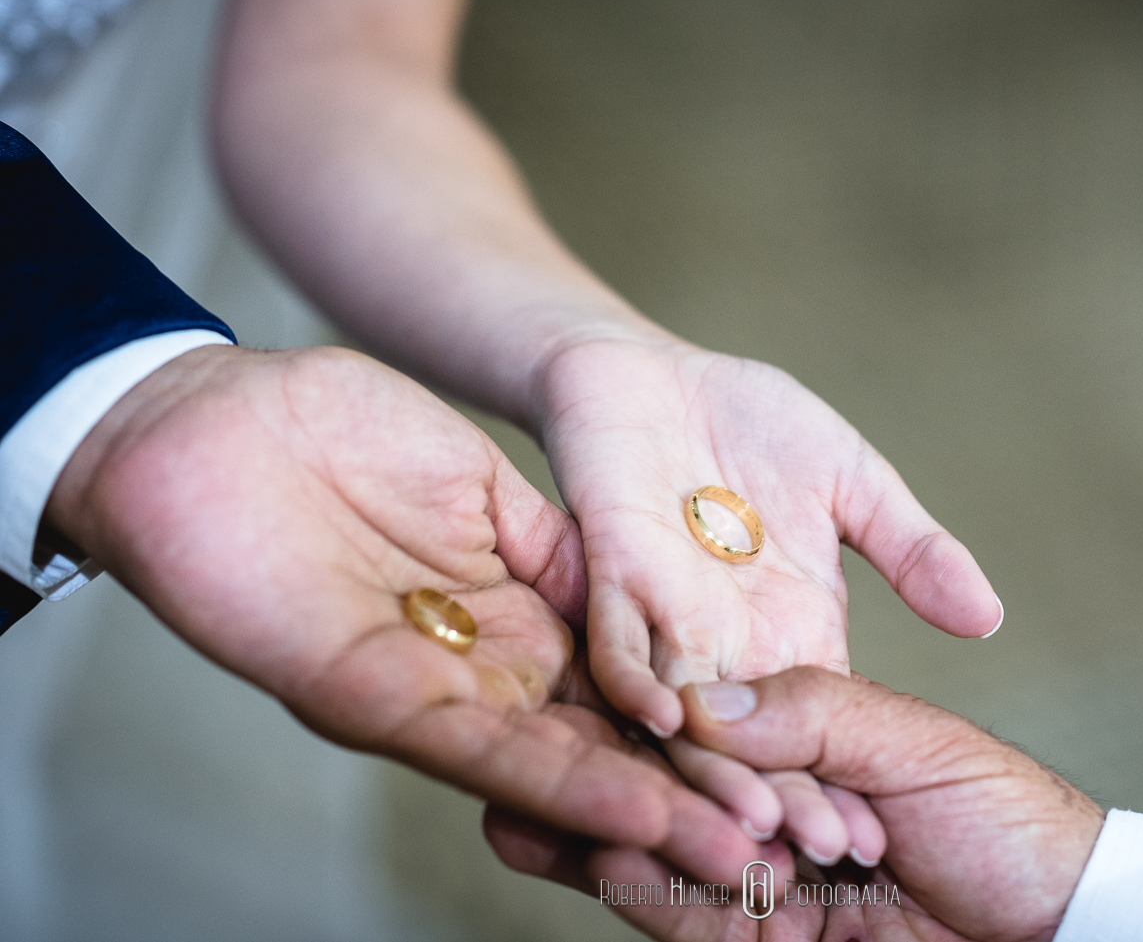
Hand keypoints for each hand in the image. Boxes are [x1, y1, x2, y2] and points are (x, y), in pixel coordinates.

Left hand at [44, 344, 758, 883]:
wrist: (216, 415)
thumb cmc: (342, 430)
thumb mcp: (488, 491)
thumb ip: (566, 554)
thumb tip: (645, 602)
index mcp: (520, 619)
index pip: (630, 693)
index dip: (709, 733)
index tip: (797, 764)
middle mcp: (485, 674)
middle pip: (607, 752)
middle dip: (699, 802)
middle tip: (798, 851)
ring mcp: (431, 693)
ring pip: (556, 771)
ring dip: (649, 818)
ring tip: (740, 856)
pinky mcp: (368, 698)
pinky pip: (479, 750)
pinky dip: (563, 785)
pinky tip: (636, 811)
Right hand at [485, 667, 1102, 941]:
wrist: (1072, 930)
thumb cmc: (1014, 822)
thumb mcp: (915, 747)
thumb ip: (815, 717)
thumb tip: (707, 708)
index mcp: (811, 749)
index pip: (710, 727)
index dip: (642, 708)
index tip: (578, 676)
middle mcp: (777, 812)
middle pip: (667, 791)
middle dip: (593, 776)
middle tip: (512, 754)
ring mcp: (773, 883)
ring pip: (666, 856)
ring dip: (598, 834)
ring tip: (524, 810)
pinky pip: (699, 919)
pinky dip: (652, 894)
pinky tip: (600, 862)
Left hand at [536, 333, 1003, 860]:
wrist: (654, 372)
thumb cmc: (753, 421)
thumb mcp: (854, 480)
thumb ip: (911, 547)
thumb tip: (987, 618)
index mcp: (792, 631)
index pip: (822, 730)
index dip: (841, 786)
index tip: (874, 844)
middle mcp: (729, 643)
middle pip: (753, 744)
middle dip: (777, 804)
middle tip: (809, 865)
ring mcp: (668, 616)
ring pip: (686, 715)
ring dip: (711, 771)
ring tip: (742, 825)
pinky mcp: (612, 577)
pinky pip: (618, 644)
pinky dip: (636, 683)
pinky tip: (657, 719)